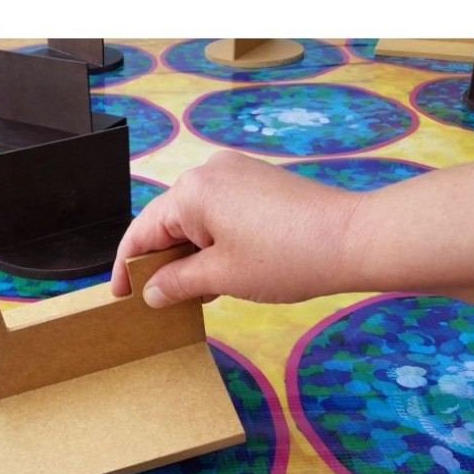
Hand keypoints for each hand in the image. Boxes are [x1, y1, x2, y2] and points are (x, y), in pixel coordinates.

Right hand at [111, 149, 360, 306]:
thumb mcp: (221, 276)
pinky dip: (213, 241)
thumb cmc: (284, 259)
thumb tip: (150, 292)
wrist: (352, 239)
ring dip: (190, 254)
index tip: (121, 297)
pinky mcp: (257, 181)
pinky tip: (223, 270)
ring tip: (197, 292)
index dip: (127, 267)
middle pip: (168, 222)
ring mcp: (236, 173)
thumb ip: (177, 283)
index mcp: (191, 192)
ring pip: (195, 218)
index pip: (142, 231)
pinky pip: (219, 211)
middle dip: (162, 262)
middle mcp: (208, 172)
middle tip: (161, 301)